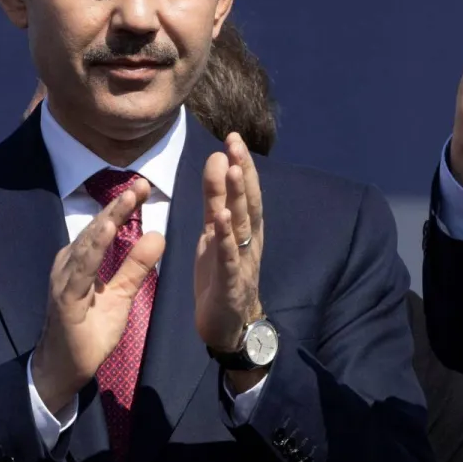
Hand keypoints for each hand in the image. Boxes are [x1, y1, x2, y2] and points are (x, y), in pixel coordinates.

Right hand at [31, 180, 164, 410]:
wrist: (65, 368)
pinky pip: (82, 270)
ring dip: (108, 219)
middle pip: (97, 229)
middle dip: (119, 205)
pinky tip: (107, 231)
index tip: (145, 186)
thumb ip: (136, 266)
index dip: (124, 207)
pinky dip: (95, 248)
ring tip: (128, 199)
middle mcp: (69, 264)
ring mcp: (64, 279)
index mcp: (82, 260)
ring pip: (88, 243)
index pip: (106, 228)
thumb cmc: (90, 330)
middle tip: (141, 182)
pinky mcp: (65, 298)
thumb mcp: (122, 295)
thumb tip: (158, 235)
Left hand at [195, 133, 264, 365]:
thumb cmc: (221, 275)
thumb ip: (216, 198)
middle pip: (247, 202)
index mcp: (243, 228)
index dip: (240, 164)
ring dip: (238, 197)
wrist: (228, 325)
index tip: (233, 136)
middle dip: (242, 172)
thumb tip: (218, 159)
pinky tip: (221, 220)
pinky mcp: (231, 283)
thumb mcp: (214, 232)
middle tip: (236, 143)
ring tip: (234, 171)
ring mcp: (242, 261)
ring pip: (241, 225)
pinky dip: (225, 238)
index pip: (244, 191)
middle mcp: (248, 241)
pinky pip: (228, 257)